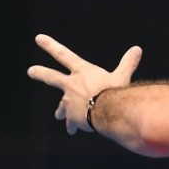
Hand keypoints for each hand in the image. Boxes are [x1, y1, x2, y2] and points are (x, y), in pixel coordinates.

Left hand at [27, 34, 142, 134]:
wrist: (108, 112)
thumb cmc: (115, 91)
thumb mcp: (122, 76)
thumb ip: (127, 63)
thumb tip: (137, 49)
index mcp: (82, 72)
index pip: (64, 55)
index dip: (50, 45)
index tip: (38, 38)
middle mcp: (71, 85)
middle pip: (50, 77)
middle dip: (40, 73)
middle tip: (31, 71)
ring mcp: (70, 102)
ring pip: (61, 106)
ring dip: (60, 110)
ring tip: (57, 115)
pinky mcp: (73, 118)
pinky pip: (71, 123)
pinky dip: (73, 126)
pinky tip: (73, 130)